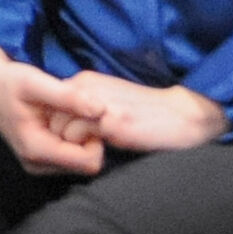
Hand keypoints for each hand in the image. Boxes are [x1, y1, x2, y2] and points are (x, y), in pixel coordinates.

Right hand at [0, 40, 106, 176]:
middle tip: (77, 110)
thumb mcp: (35, 82)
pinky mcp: (40, 161)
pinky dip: (72, 138)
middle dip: (88, 137)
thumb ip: (68, 97)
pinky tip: (61, 119)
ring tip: (66, 113)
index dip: (95, 136)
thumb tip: (101, 109)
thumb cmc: (9, 80)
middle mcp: (37, 165)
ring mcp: (38, 166)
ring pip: (80, 161)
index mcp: (36, 150)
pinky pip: (70, 157)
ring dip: (81, 138)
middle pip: (86, 163)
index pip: (89, 162)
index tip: (88, 112)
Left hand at [54, 73, 225, 155]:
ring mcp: (97, 103)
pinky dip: (82, 149)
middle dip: (59, 135)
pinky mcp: (110, 121)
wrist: (182, 114)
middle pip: (49, 115)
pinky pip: (77, 137)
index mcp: (86, 81)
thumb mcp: (110, 100)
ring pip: (60, 128)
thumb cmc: (147, 112)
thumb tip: (61, 125)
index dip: (56, 124)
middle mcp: (87, 87)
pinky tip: (101, 152)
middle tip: (78, 149)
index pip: (50, 103)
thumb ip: (86, 106)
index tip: (69, 139)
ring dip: (70, 144)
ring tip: (90, 151)